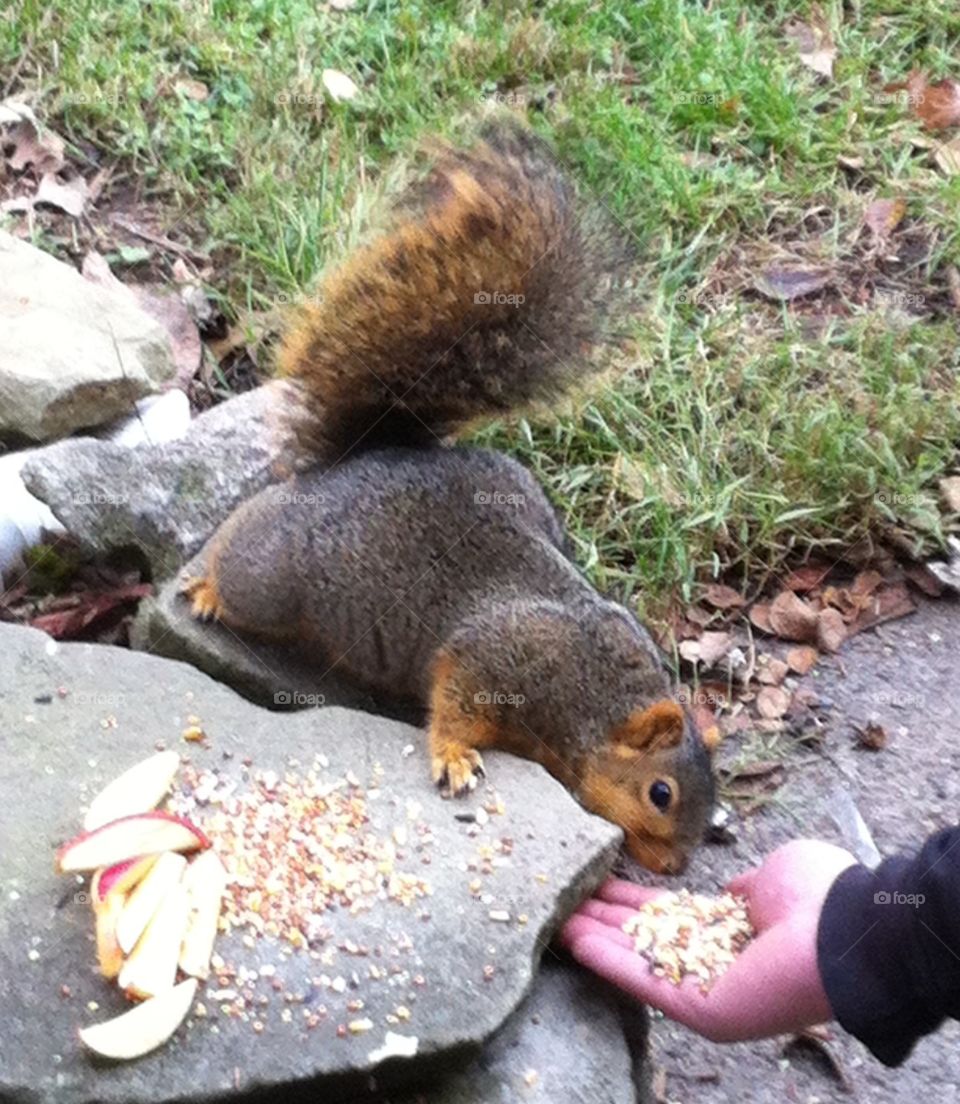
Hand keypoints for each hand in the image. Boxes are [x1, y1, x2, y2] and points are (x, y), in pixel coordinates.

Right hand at [559, 840, 857, 1041]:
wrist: (850, 932)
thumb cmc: (821, 895)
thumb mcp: (775, 875)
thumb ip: (745, 887)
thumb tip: (731, 893)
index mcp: (731, 930)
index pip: (668, 915)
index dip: (630, 899)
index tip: (596, 883)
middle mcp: (714, 961)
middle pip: (644, 939)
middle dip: (602, 918)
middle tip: (560, 901)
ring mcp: (706, 988)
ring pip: (637, 962)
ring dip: (594, 940)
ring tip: (554, 919)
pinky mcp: (702, 1009)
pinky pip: (646, 984)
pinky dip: (608, 961)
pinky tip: (574, 939)